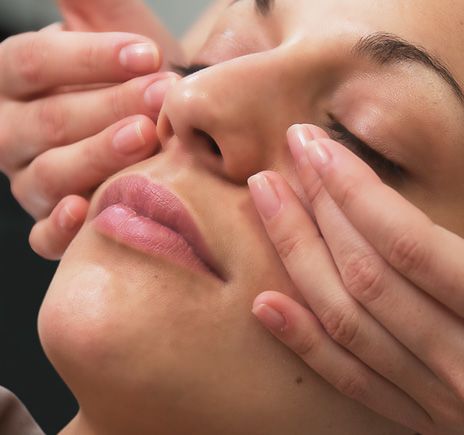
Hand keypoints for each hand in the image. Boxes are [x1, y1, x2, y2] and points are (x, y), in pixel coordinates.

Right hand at [0, 0, 182, 258]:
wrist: (156, 122)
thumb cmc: (136, 75)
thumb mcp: (114, 28)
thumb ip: (95, 7)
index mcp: (13, 80)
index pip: (31, 63)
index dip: (88, 58)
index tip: (148, 54)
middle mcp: (11, 133)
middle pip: (47, 121)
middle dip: (108, 107)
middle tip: (162, 96)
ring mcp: (30, 182)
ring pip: (50, 175)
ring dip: (98, 156)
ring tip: (147, 137)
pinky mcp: (51, 223)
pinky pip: (45, 236)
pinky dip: (63, 228)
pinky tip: (88, 210)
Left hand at [247, 124, 463, 433]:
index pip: (416, 249)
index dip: (358, 192)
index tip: (320, 148)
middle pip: (369, 280)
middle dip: (317, 211)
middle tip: (287, 158)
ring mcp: (446, 409)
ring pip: (350, 327)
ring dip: (299, 260)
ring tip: (267, 205)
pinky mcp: (428, 425)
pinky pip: (352, 383)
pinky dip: (305, 343)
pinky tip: (267, 304)